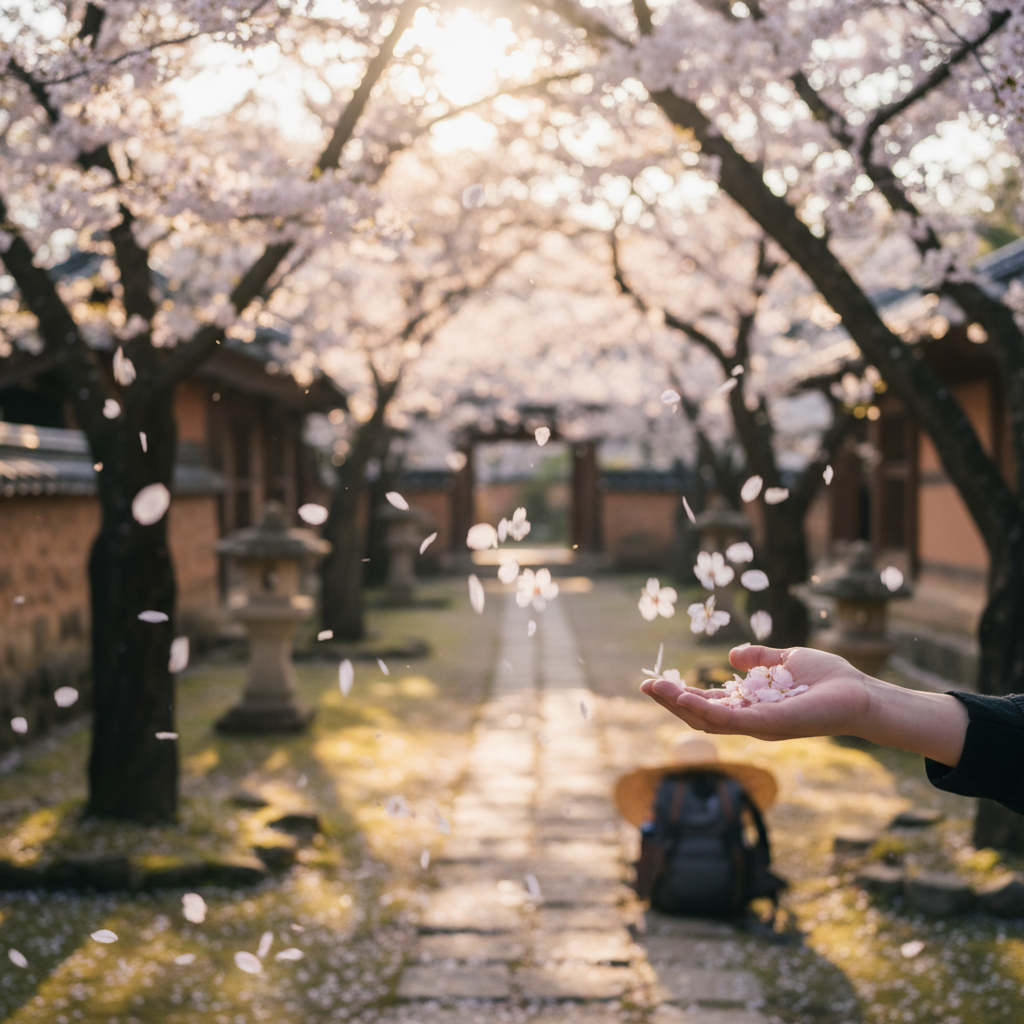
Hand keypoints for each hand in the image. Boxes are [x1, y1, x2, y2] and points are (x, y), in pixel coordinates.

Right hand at [639, 644, 871, 741]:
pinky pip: (729, 720)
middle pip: (700, 716)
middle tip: (644, 686)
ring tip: (655, 689)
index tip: (655, 682)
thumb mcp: (785, 660)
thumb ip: (759, 659)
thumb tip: (733, 656)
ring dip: (679, 706)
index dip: (680, 694)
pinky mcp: (768, 726)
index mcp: (751, 706)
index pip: (708, 704)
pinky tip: (683, 696)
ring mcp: (757, 726)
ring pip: (708, 720)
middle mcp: (750, 721)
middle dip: (670, 702)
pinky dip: (704, 709)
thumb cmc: (829, 680)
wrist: (860, 694)